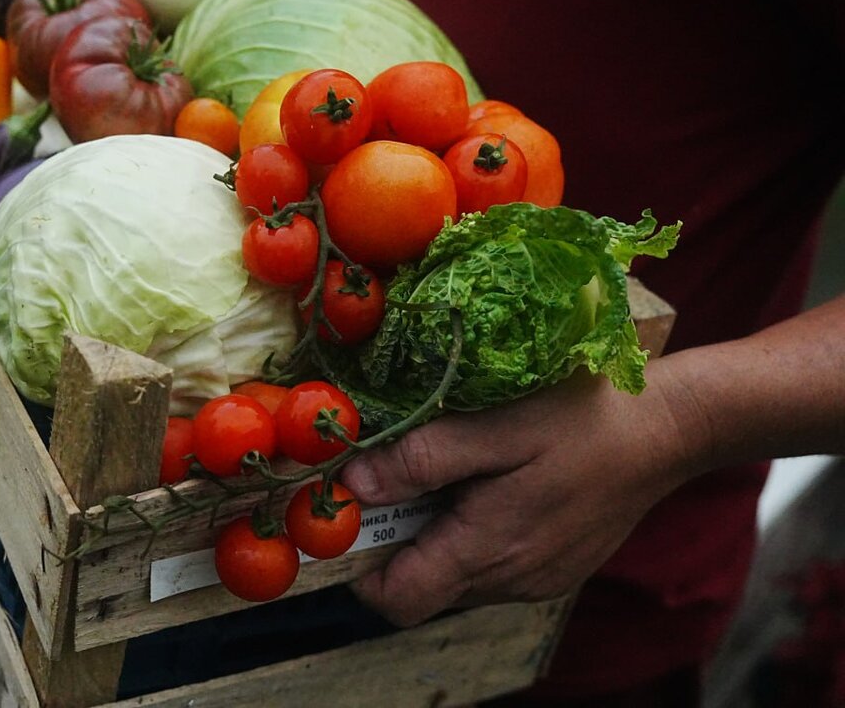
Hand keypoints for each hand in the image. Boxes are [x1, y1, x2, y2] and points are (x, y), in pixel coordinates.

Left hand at [341, 367, 697, 626]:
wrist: (667, 432)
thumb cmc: (581, 422)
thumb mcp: (496, 429)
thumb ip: (423, 460)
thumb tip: (354, 486)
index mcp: (488, 551)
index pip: (398, 601)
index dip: (362, 569)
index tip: (354, 519)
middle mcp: (511, 581)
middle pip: (423, 587)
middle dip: (398, 541)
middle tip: (402, 477)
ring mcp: (536, 580)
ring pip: (457, 577)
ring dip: (438, 535)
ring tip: (455, 473)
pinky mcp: (554, 568)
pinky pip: (492, 566)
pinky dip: (474, 535)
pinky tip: (493, 486)